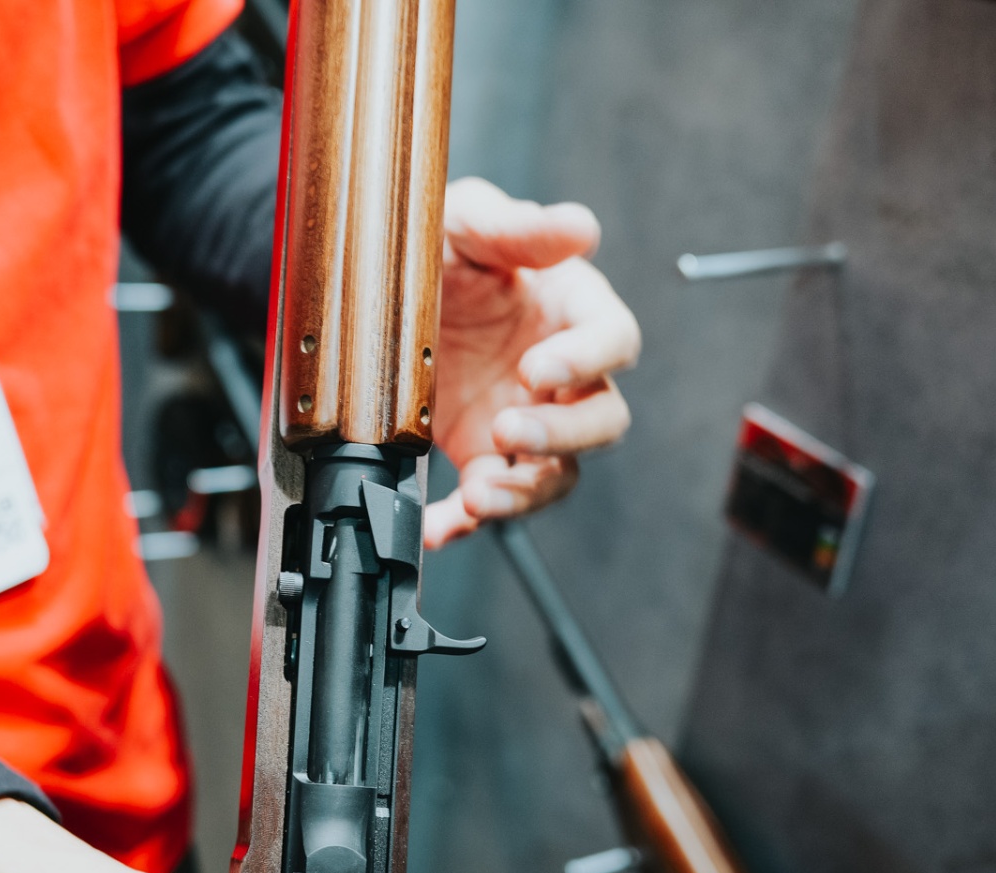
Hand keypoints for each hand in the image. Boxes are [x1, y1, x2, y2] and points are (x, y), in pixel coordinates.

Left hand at [426, 177, 641, 547]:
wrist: (382, 286)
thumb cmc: (443, 245)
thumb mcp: (467, 223)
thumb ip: (516, 229)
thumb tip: (578, 228)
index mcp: (573, 310)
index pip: (613, 340)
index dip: (586, 359)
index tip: (537, 367)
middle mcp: (560, 373)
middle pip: (600, 420)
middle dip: (561, 435)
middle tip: (508, 431)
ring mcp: (524, 418)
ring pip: (554, 473)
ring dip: (523, 492)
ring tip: (478, 496)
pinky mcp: (481, 452)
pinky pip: (489, 497)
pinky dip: (465, 521)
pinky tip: (437, 527)